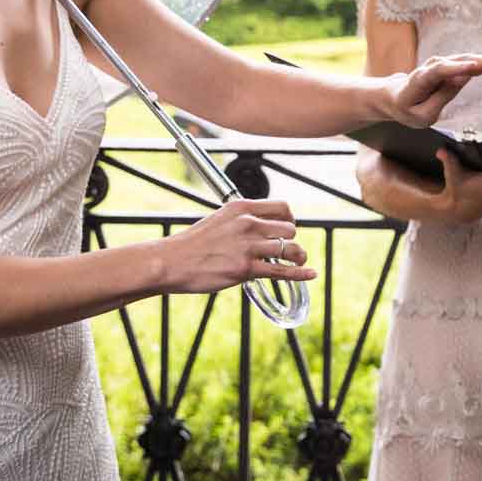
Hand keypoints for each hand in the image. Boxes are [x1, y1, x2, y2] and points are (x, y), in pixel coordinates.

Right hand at [152, 198, 316, 293]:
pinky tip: (310, 273)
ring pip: (289, 249)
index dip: (290, 219)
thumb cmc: (192, 243)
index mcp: (241, 208)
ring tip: (299, 261)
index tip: (287, 229)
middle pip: (289, 229)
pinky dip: (299, 273)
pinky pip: (281, 271)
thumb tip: (261, 226)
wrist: (171, 262)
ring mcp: (247, 247)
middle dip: (291, 240)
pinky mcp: (245, 269)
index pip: (282, 207)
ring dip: (297, 257)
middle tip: (288, 249)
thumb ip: (241, 220)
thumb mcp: (220, 219)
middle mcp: (247, 224)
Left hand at [387, 52, 481, 125]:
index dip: (458, 68)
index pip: (440, 71)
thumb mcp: (422, 114)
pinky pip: (469, 63)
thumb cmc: (408, 109)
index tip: (475, 66)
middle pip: (460, 62)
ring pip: (468, 60)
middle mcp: (433, 66)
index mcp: (421, 80)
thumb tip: (462, 79)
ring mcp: (442, 64)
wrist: (395, 97)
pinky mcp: (451, 66)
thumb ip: (441, 97)